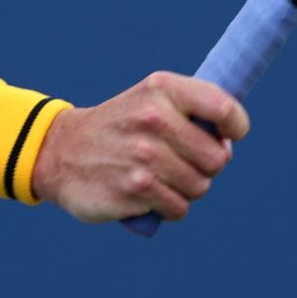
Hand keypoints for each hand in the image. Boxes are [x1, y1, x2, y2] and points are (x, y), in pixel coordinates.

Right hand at [30, 72, 249, 222]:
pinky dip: (168, 207)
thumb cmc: (121, 126)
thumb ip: (193, 113)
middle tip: (178, 160)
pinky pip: (179, 208)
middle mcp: (154, 118)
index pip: (224, 109)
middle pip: (217, 159)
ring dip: (184, 189)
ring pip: (200, 187)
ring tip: (157, 176)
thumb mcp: (150, 100)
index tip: (228, 135)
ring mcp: (144, 155)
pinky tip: (146, 194)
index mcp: (162, 89)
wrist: (61, 151)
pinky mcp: (134, 188)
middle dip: (205, 166)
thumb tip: (227, 145)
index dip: (235, 127)